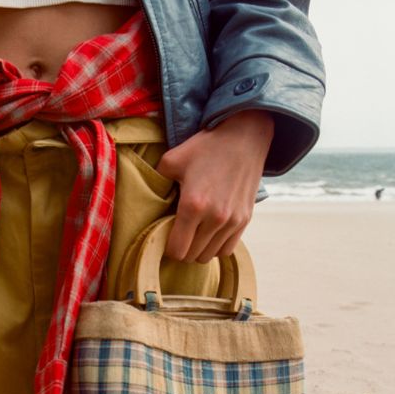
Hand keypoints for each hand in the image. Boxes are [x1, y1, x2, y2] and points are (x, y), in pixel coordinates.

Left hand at [156, 111, 273, 263]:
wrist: (244, 137)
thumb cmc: (206, 147)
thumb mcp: (172, 159)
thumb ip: (157, 181)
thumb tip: (149, 197)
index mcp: (192, 205)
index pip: (177, 250)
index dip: (167, 248)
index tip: (165, 237)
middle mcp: (214, 218)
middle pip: (192, 256)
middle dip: (182, 249)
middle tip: (178, 234)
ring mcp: (232, 221)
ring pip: (209, 255)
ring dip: (199, 249)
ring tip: (193, 234)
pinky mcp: (245, 219)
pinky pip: (227, 249)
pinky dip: (216, 246)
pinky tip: (210, 233)